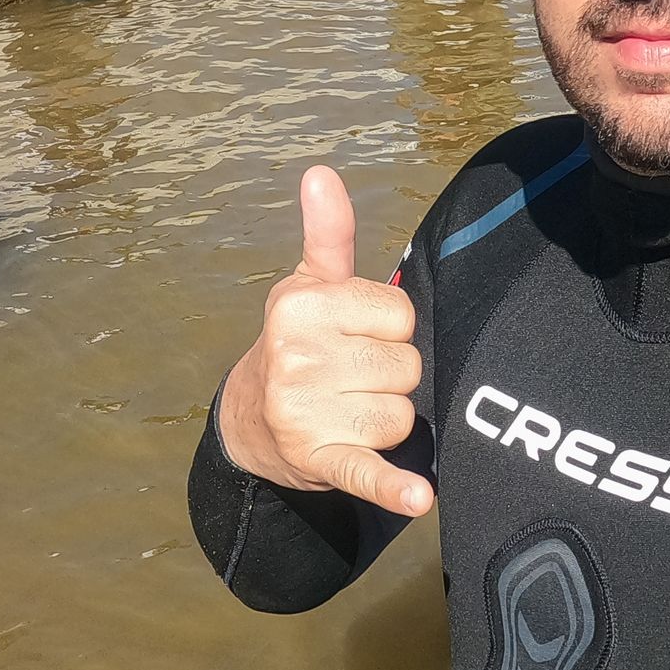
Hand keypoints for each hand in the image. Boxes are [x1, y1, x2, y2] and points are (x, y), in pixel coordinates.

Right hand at [215, 165, 431, 517]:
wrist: (251, 421)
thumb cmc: (296, 344)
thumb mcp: (307, 285)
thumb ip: (328, 233)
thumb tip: (320, 173)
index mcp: (301, 307)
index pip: (401, 315)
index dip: (387, 329)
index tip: (354, 335)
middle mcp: (299, 358)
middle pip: (405, 366)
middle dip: (387, 374)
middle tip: (347, 376)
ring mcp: (306, 413)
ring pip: (402, 415)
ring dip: (384, 419)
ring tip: (345, 408)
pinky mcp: (321, 461)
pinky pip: (368, 473)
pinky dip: (393, 488)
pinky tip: (418, 496)